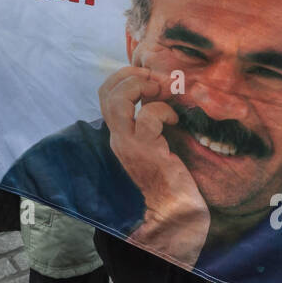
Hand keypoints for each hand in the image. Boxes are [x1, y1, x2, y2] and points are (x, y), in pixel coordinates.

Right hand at [99, 66, 208, 262]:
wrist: (175, 208)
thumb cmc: (171, 174)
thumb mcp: (156, 140)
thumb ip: (151, 118)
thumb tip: (162, 88)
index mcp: (119, 132)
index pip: (105, 93)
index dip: (125, 76)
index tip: (151, 76)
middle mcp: (118, 137)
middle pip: (106, 92)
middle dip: (131, 75)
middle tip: (157, 79)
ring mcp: (129, 144)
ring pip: (117, 101)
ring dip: (141, 85)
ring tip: (162, 89)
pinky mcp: (146, 150)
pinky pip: (148, 117)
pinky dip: (163, 110)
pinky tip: (175, 119)